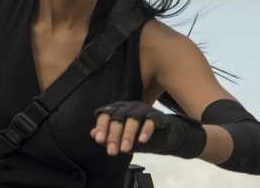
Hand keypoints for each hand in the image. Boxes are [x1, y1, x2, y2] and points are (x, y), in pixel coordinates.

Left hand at [91, 101, 205, 158]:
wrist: (166, 137)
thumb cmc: (141, 137)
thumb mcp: (123, 140)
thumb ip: (109, 137)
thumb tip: (93, 134)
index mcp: (120, 110)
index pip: (107, 113)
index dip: (102, 126)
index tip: (99, 140)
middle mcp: (131, 107)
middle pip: (118, 116)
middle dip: (114, 134)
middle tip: (112, 151)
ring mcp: (145, 110)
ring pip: (133, 118)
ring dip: (128, 134)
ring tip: (125, 149)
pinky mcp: (158, 115)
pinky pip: (151, 120)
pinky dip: (146, 130)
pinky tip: (142, 141)